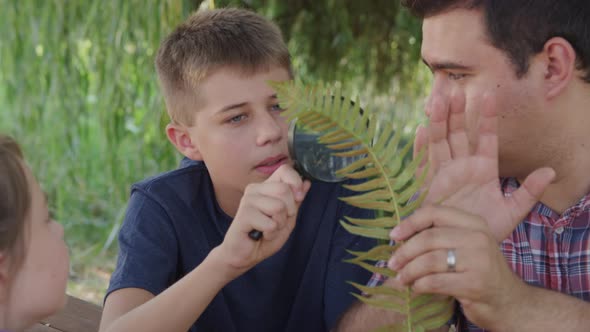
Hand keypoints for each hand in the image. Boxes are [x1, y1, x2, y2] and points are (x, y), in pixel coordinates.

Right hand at [216, 164, 310, 273]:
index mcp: (266, 187)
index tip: (298, 198)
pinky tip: (260, 235)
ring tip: (268, 229)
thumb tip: (307, 183)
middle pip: (284, 190)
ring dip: (279, 224)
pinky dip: (270, 234)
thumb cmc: (265, 236)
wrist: (245, 255)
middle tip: (277, 222)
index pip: (284, 170)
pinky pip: (270, 223)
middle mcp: (255, 189)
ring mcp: (248, 200)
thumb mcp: (287, 218)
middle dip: (289, 211)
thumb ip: (296, 201)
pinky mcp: (244, 214)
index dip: (296, 183)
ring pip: (279, 206)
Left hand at [389, 205, 526, 330]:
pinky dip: (420, 285)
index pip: (434, 213)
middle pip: (428, 238)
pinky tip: (416, 288)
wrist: (509, 302)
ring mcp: (479, 261)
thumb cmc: (479, 272)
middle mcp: (478, 238)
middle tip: (392, 264)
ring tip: (401, 279)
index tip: (394, 236)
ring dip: (409, 271)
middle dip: (405, 252)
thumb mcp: (466, 246)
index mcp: (474, 223)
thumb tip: (400, 235)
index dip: (410, 223)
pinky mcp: (474, 284)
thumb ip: (441, 236)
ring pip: (429, 261)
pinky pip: (435, 281)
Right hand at [416, 90, 554, 240]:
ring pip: (440, 142)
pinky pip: (422, 164)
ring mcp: (443, 174)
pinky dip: (420, 149)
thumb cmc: (485, 231)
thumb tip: (551, 171)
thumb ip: (529, 192)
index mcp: (483, 169)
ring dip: (439, 122)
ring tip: (438, 100)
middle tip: (455, 89)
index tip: (490, 96)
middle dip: (457, 112)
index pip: (487, 138)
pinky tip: (421, 131)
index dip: (488, 118)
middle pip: (458, 133)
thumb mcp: (512, 212)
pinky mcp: (427, 187)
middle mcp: (461, 167)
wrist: (461, 251)